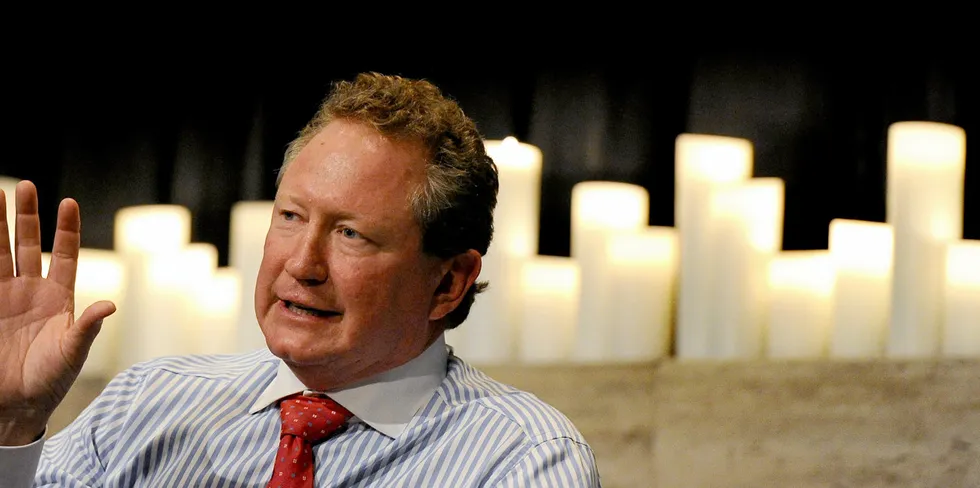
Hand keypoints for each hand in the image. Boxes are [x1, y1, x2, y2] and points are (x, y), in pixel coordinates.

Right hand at [0, 181, 115, 445]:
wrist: (16, 405)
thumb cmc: (50, 380)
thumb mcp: (73, 352)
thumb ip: (88, 327)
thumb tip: (110, 304)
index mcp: (59, 298)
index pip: (64, 255)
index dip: (66, 230)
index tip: (68, 202)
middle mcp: (32, 291)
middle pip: (29, 245)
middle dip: (26, 216)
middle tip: (24, 185)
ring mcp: (6, 298)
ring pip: (1, 253)